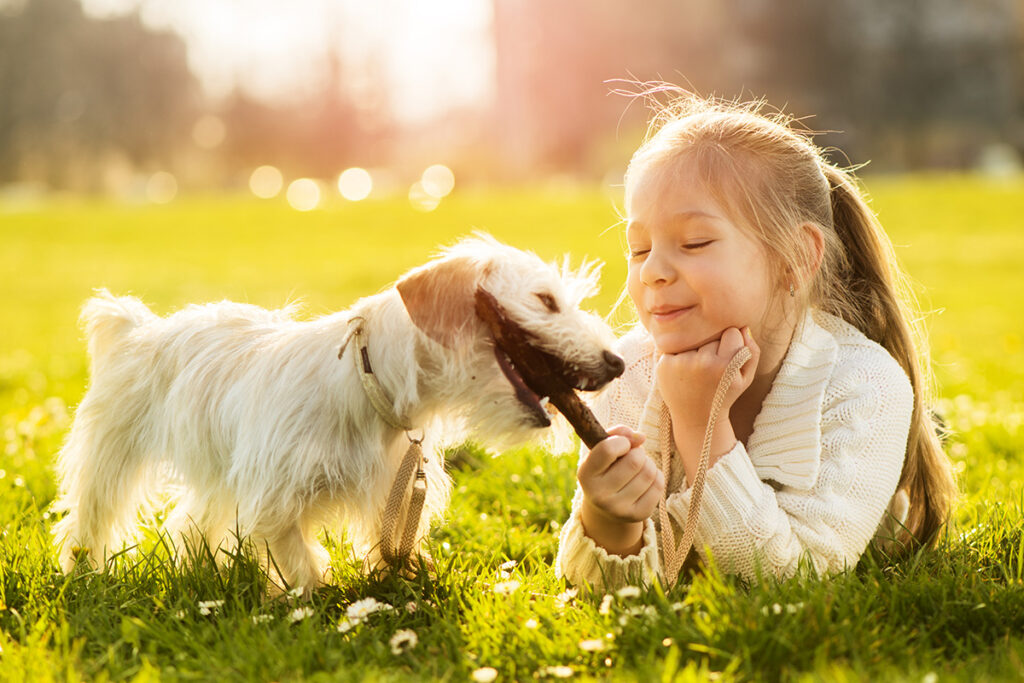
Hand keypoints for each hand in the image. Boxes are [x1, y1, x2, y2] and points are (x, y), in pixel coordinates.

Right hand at [578, 425, 663, 555]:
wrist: (605, 507)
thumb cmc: (605, 469)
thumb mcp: (601, 450)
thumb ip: (617, 434)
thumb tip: (641, 437)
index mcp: (585, 475)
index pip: (608, 449)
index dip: (621, 441)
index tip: (622, 444)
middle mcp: (599, 495)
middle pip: (635, 460)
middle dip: (638, 452)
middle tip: (632, 457)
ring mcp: (618, 509)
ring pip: (649, 472)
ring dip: (648, 464)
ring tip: (638, 468)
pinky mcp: (637, 515)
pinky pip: (658, 485)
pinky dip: (656, 476)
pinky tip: (645, 480)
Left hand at [655, 327, 759, 484]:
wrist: (696, 419)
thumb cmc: (724, 395)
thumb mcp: (745, 379)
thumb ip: (752, 352)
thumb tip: (742, 327)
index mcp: (726, 366)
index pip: (732, 332)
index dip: (732, 343)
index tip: (727, 358)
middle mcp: (703, 363)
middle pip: (712, 334)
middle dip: (713, 346)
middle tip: (711, 369)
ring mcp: (681, 363)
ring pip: (694, 338)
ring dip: (696, 348)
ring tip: (697, 371)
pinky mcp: (664, 364)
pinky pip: (676, 345)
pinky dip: (679, 354)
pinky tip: (683, 371)